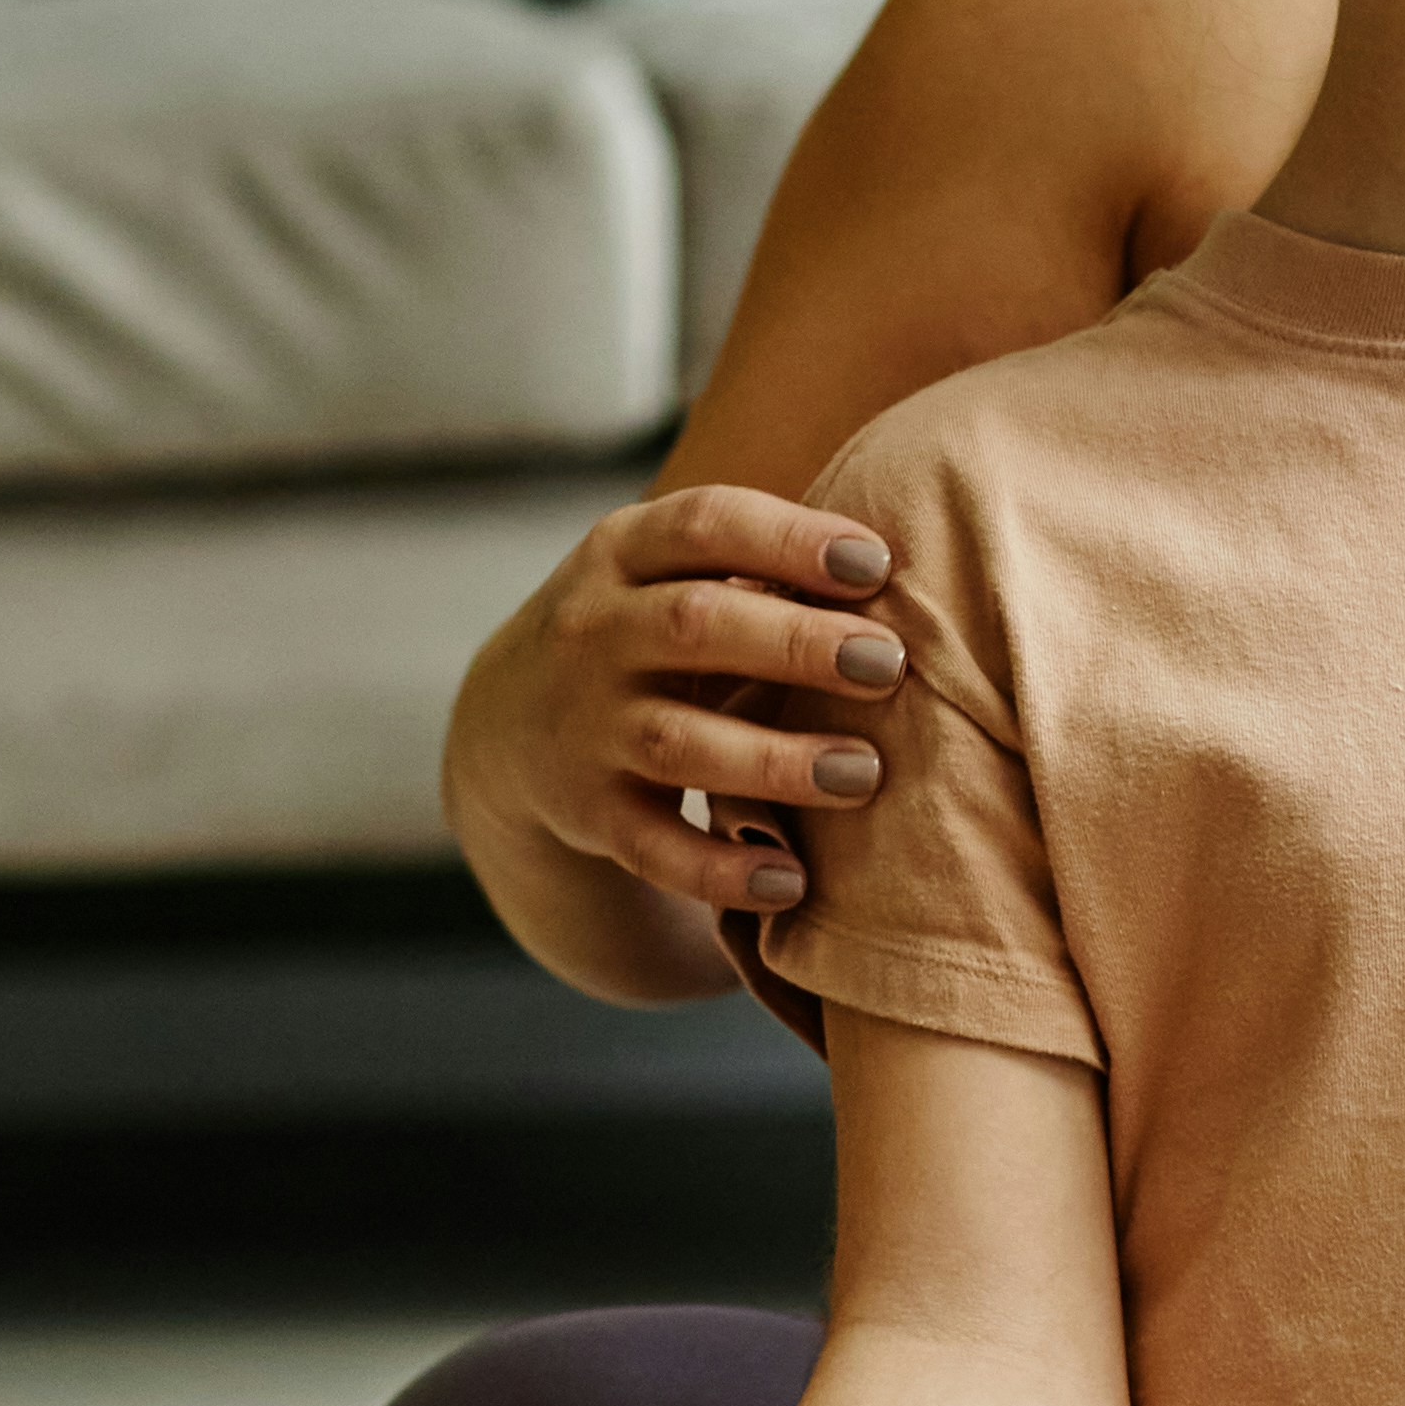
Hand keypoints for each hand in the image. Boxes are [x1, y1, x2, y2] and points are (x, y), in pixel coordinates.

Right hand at [487, 488, 914, 922]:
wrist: (506, 726)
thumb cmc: (643, 627)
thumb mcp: (668, 572)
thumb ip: (759, 562)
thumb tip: (898, 569)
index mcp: (622, 552)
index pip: (706, 525)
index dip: (792, 540)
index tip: (878, 565)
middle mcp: (595, 633)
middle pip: (695, 627)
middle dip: (797, 644)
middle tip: (889, 665)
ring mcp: (586, 726)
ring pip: (680, 743)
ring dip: (778, 760)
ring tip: (866, 773)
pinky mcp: (589, 814)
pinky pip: (655, 848)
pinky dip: (722, 871)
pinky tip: (794, 880)